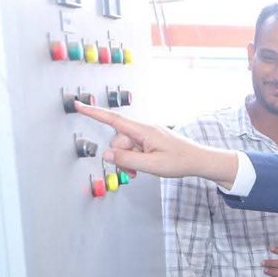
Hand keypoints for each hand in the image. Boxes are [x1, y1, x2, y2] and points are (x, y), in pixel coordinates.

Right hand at [73, 102, 238, 185]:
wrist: (199, 160)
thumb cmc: (180, 161)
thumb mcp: (152, 165)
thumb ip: (127, 160)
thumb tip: (106, 155)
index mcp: (144, 131)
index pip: (113, 119)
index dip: (94, 113)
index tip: (78, 105)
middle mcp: (144, 129)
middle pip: (118, 141)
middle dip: (121, 156)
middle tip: (134, 172)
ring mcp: (147, 135)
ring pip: (125, 147)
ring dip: (129, 160)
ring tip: (141, 171)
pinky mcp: (150, 141)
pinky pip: (134, 149)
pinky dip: (135, 159)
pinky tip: (143, 167)